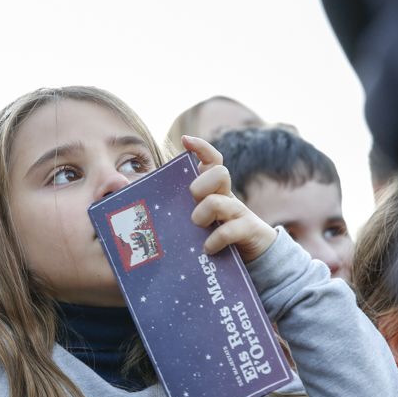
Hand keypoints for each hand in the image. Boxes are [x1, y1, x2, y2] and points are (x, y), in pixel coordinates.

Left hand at [183, 135, 276, 261]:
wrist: (255, 256)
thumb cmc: (218, 235)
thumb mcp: (200, 219)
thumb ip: (180, 210)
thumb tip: (141, 199)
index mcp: (215, 191)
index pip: (213, 161)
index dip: (202, 148)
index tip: (185, 140)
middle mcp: (228, 197)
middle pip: (220, 174)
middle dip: (202, 185)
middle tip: (193, 200)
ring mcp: (239, 213)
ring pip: (219, 202)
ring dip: (203, 213)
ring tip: (197, 227)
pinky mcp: (248, 231)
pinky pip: (229, 231)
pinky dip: (214, 240)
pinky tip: (207, 248)